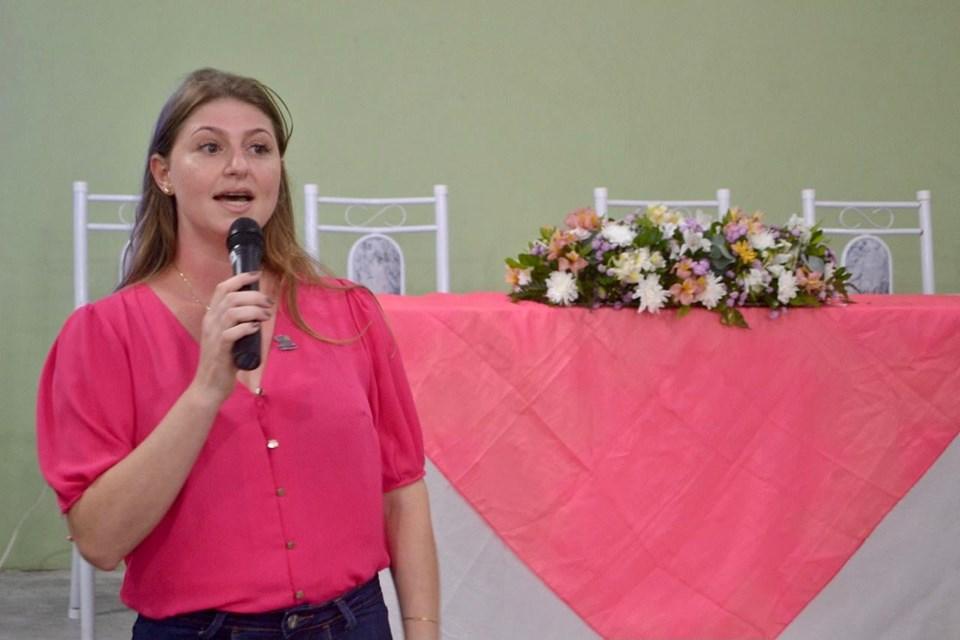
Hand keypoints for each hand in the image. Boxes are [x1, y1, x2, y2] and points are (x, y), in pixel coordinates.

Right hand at [190, 271, 272, 402]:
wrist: (209, 386)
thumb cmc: (222, 361)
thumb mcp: (228, 336)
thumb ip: (238, 323)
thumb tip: (259, 310)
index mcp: (212, 316)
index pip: (222, 288)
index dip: (240, 278)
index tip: (257, 275)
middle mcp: (211, 322)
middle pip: (231, 296)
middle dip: (254, 295)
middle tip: (269, 303)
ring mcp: (214, 335)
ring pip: (232, 311)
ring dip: (254, 310)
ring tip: (266, 316)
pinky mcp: (220, 349)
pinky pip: (232, 332)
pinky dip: (247, 327)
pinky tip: (256, 328)